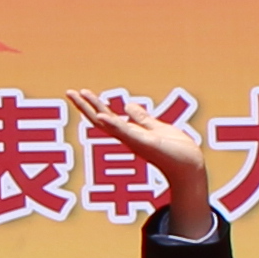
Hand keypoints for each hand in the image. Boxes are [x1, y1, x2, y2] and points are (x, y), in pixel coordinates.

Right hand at [66, 90, 213, 229]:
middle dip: (85, 106)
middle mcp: (128, 138)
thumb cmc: (175, 150)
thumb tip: (129, 106)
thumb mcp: (156, 128)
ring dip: (93, 110)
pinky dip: (114, 125)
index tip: (80, 92)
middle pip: (100, 120)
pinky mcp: (144, 143)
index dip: (92, 104)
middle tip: (69, 92)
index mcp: (130, 133)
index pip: (105, 117)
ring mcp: (134, 141)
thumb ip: (142, 118)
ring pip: (108, 124)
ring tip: (79, 96)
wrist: (189, 166)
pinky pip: (126, 132)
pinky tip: (103, 116)